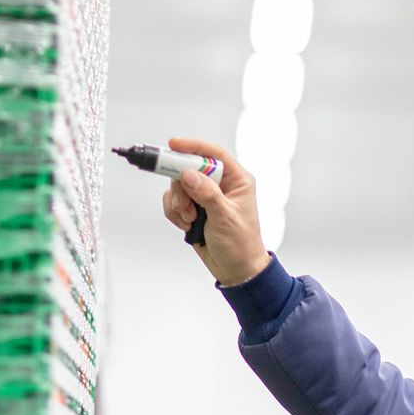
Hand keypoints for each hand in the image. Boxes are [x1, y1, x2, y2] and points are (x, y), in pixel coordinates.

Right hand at [161, 137, 272, 286]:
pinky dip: (175, 212)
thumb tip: (190, 174)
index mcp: (237, 180)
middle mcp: (220, 184)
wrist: (235, 269)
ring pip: (178, 185)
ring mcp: (205, 195)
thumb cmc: (240, 244)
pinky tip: (187, 226)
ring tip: (190, 220)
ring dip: (178, 203)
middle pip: (190, 168)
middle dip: (181, 186)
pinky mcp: (193, 207)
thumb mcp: (225, 218)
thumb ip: (207, 194)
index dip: (193, 147)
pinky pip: (174, 200)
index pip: (214, 154)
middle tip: (183, 203)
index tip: (173, 145)